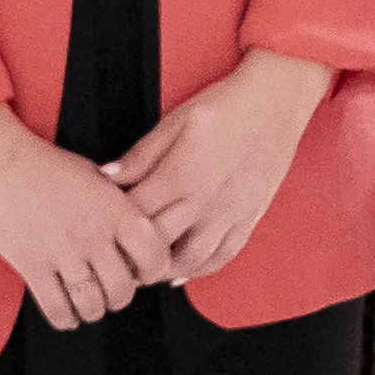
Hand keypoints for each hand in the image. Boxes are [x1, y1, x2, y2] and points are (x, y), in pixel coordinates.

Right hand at [0, 102, 175, 328]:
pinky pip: (57, 309)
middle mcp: (93, 233)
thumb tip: (136, 237)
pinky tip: (67, 314)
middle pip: (122, 289)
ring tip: (88, 303)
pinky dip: (66, 318)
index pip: (154, 257)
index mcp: (115, 209)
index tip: (141, 272)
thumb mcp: (96, 177)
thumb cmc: (46, 165)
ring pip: (92, 304)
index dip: (152, 271)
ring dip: (93, 310)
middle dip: (119, 297)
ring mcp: (62, 251)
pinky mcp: (32, 264)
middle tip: (110, 292)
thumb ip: (119, 208)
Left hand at [110, 51, 331, 283]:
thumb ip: (141, 154)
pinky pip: (224, 255)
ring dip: (163, 271)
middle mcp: (206, 201)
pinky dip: (200, 270)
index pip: (136, 214)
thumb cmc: (225, 106)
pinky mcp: (249, 218)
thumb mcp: (176, 121)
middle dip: (131, 255)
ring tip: (142, 270)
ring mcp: (230, 214)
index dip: (112, 224)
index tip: (98, 226)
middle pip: (159, 244)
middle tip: (111, 257)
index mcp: (182, 175)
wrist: (276, 102)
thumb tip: (106, 176)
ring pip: (192, 260)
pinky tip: (182, 272)